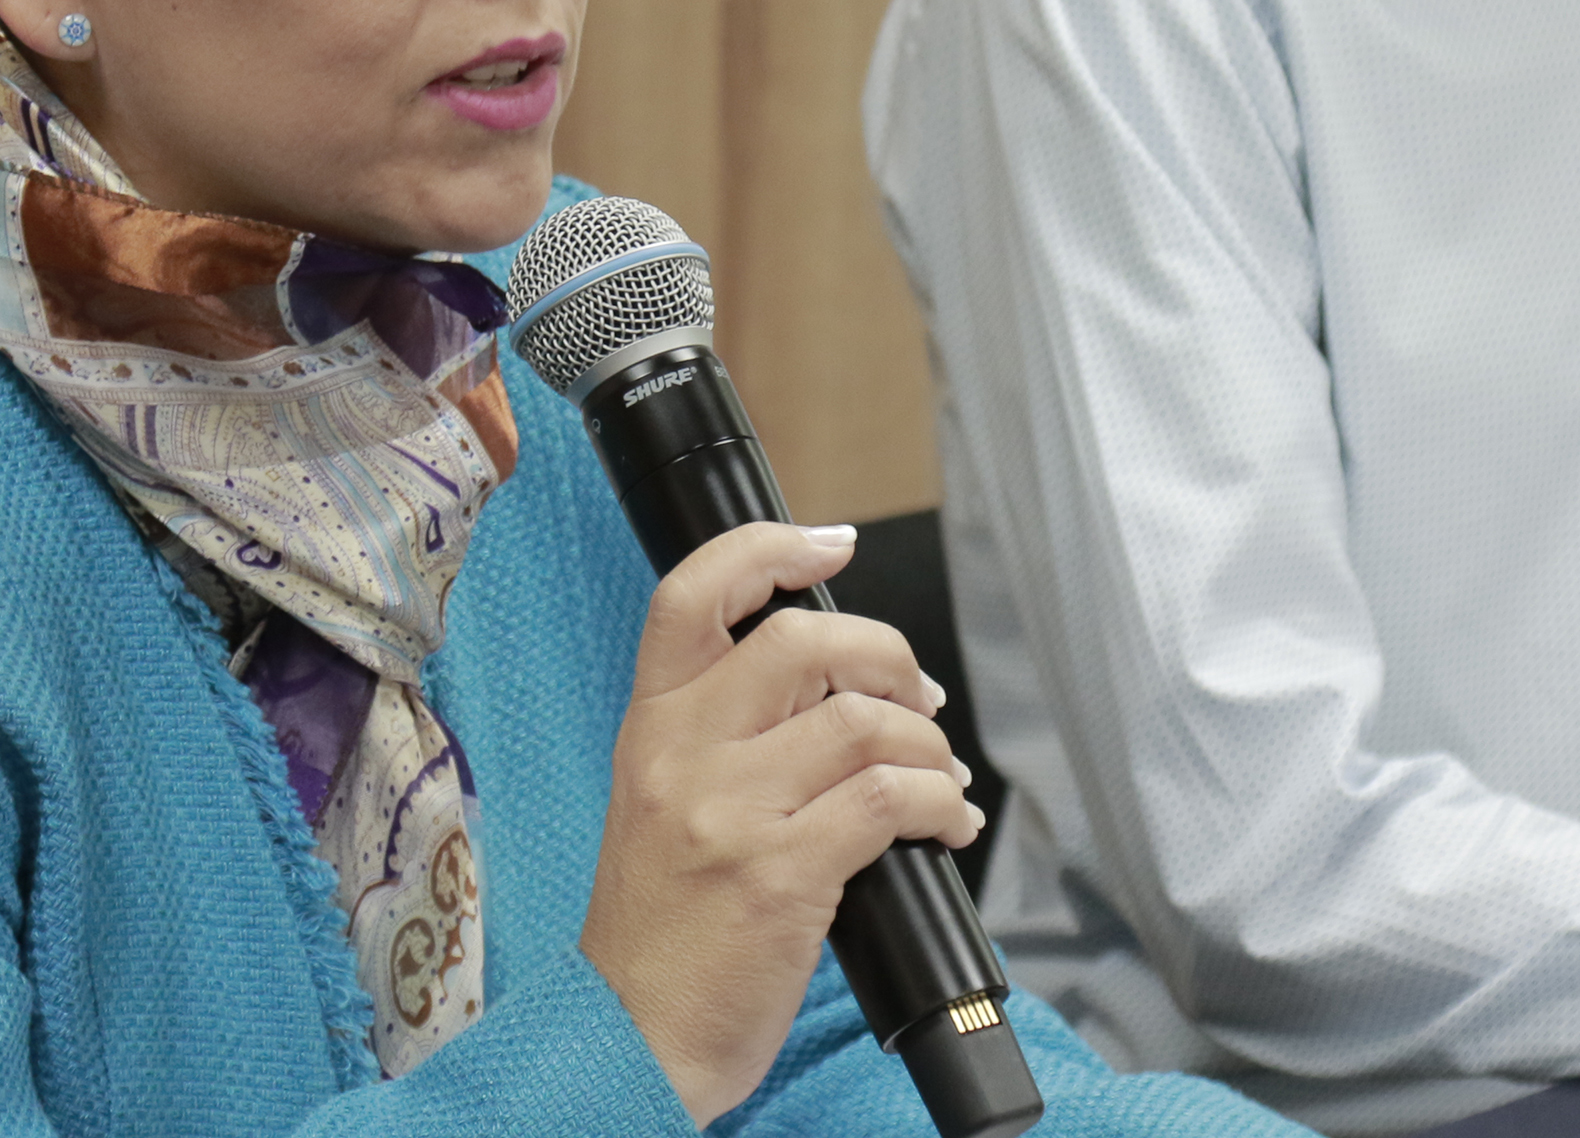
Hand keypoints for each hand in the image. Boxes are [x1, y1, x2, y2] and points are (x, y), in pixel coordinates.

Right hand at [578, 522, 983, 1125]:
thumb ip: (727, 734)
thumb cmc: (661, 931)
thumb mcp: (664, 805)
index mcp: (651, 729)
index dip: (768, 548)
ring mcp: (731, 812)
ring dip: (928, 747)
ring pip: (863, 721)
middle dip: (889, 655)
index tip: (831, 542)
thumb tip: (840, 680)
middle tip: (919, 699)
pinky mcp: (781, 873)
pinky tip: (948, 828)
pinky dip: (942, 807)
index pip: (692, 596)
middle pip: (804, 641)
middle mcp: (685, 755)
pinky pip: (892, 801)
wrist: (631, 1037)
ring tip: (939, 782)